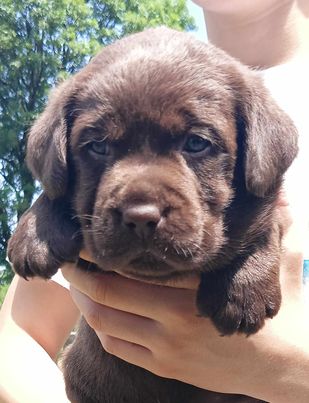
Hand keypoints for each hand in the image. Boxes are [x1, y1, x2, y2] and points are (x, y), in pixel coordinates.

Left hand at [61, 201, 308, 401]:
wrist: (287, 367)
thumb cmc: (281, 312)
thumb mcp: (280, 265)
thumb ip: (278, 229)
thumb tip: (285, 197)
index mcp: (194, 289)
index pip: (132, 265)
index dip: (101, 251)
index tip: (87, 235)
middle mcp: (174, 320)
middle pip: (106, 294)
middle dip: (79, 274)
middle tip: (70, 257)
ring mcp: (167, 349)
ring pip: (104, 323)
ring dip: (84, 300)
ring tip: (78, 280)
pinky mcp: (165, 368)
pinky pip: (117, 348)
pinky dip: (99, 328)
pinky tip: (98, 311)